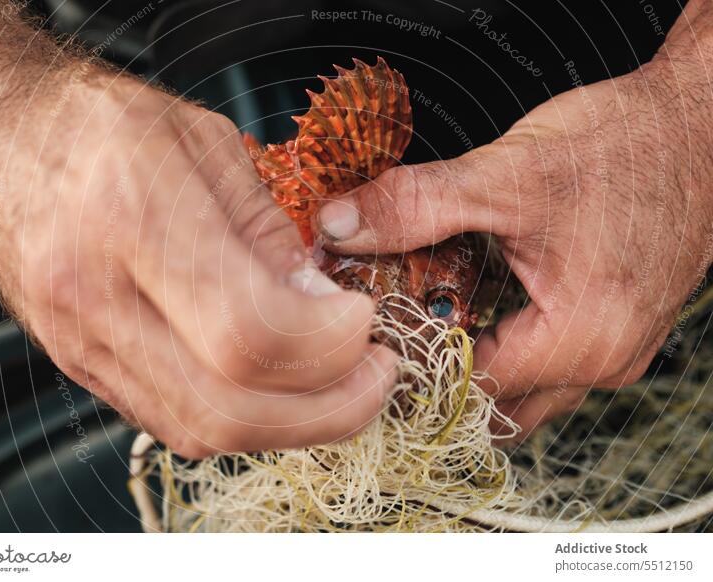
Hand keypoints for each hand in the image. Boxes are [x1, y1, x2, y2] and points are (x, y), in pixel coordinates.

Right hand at [0, 64, 398, 456]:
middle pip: (229, 407)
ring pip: (203, 431)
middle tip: (374, 374)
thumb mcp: (201, 141)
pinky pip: (173, 423)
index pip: (248, 332)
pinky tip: (278, 386)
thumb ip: (267, 229)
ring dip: (293, 425)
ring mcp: (81, 343)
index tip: (362, 318)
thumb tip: (320, 302)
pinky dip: (243, 418)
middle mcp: (97, 295)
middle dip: (328, 408)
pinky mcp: (80, 365)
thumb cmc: (96, 123)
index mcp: (133, 215)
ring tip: (339, 385)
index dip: (329, 344)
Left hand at [317, 0, 712, 437]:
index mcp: (580, 340)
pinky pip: (547, 363)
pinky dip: (505, 344)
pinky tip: (476, 302)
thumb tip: (341, 226)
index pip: (468, 390)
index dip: (410, 367)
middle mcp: (603, 362)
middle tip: (391, 329)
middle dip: (437, 372)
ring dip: (472, 360)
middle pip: (494, 402)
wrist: (699, 124)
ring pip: (521, 388)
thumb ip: (415, 205)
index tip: (368, 334)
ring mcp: (615, 350)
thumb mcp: (507, 174)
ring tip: (428, 312)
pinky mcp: (615, 329)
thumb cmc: (624, 147)